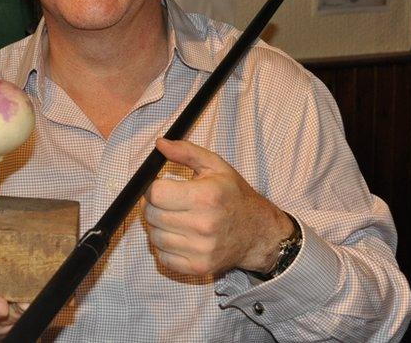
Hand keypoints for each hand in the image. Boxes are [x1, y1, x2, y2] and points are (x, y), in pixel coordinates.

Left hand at [143, 138, 292, 275]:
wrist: (259, 232)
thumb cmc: (234, 196)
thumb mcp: (215, 166)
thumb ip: (186, 152)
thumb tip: (160, 144)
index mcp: (205, 197)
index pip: (156, 194)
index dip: (153, 189)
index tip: (160, 188)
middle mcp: (203, 225)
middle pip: (152, 216)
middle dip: (154, 207)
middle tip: (167, 203)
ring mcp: (201, 250)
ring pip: (154, 237)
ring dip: (158, 228)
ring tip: (174, 219)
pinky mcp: (199, 268)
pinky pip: (163, 258)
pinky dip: (164, 248)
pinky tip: (178, 237)